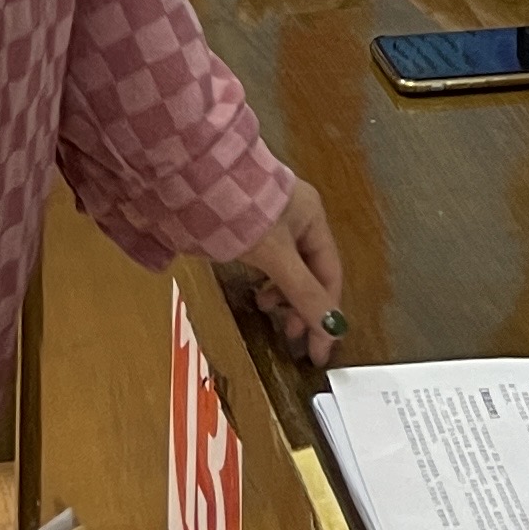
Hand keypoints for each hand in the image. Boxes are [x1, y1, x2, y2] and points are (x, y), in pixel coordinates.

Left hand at [232, 176, 345, 362]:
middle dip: (302, 305)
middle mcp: (298, 215)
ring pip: (288, 265)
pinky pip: (268, 259)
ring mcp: (272, 218)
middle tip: (288, 334)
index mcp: (313, 217)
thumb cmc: (243, 215)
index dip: (327, 313)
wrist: (195, 177)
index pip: (330, 272)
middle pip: (310, 270)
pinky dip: (266, 278)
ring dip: (282, 293)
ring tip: (264, 308)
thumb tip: (333, 330)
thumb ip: (303, 292)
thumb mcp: (276, 256)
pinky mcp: (248, 223)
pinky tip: (254, 288)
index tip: (318, 352)